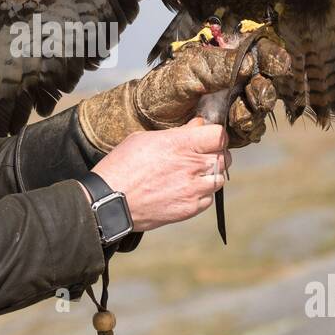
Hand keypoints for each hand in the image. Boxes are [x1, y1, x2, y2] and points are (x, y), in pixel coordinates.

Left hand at [78, 37, 290, 151]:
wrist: (144, 123)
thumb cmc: (162, 91)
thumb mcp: (186, 75)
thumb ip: (215, 69)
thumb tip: (247, 64)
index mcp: (227, 60)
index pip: (260, 53)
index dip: (272, 57)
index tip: (275, 64)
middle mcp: (236, 81)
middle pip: (266, 83)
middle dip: (263, 90)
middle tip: (253, 94)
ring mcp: (236, 106)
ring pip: (261, 110)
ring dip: (253, 112)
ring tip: (236, 115)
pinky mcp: (232, 130)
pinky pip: (250, 131)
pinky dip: (245, 131)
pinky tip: (232, 129)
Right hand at [90, 117, 230, 232]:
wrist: (110, 201)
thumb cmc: (122, 166)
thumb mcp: (144, 139)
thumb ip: (177, 133)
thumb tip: (197, 125)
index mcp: (180, 143)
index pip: (219, 135)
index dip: (216, 135)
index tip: (208, 138)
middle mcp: (191, 166)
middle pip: (224, 157)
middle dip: (215, 154)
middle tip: (201, 156)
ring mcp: (192, 189)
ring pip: (219, 179)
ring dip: (210, 175)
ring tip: (192, 175)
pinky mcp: (189, 208)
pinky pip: (208, 199)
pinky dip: (202, 194)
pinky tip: (185, 190)